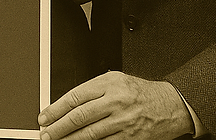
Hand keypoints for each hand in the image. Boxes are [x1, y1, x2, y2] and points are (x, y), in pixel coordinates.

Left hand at [38, 71, 192, 139]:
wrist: (170, 105)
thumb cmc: (140, 92)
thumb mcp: (115, 80)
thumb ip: (91, 90)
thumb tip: (65, 106)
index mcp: (108, 84)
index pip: (74, 97)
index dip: (56, 109)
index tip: (44, 117)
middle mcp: (115, 102)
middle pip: (79, 116)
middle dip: (58, 127)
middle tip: (46, 133)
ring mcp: (123, 121)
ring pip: (90, 134)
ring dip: (70, 139)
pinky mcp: (131, 137)